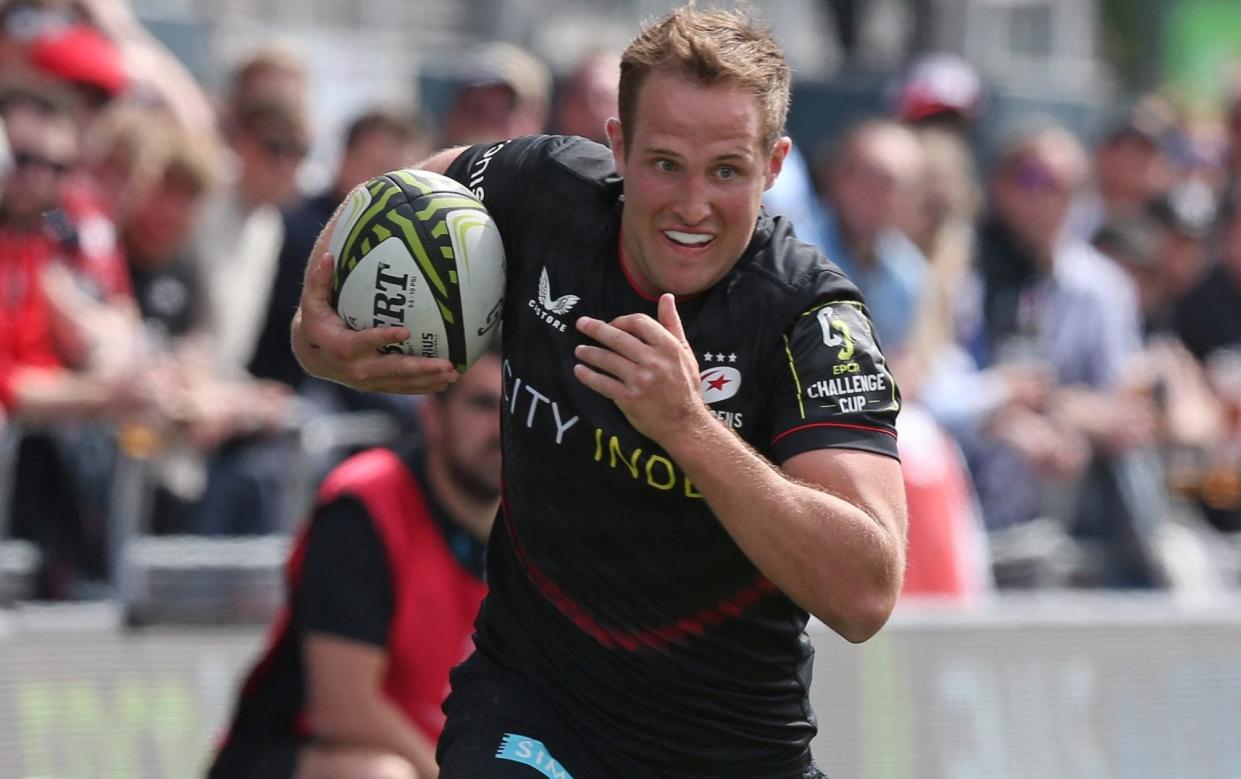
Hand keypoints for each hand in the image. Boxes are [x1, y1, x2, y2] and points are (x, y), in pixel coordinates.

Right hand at [292, 251, 458, 394]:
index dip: (382, 338)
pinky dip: (423, 386)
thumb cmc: (316, 323)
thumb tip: (327, 256)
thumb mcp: (312, 301)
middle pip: (390, 370)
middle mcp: (355, 369)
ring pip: (400, 382)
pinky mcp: (376, 386)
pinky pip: (402, 388)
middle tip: (446, 364)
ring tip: (453, 374)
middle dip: (419, 367)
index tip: (405, 330)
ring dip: (428, 379)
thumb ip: (319, 281)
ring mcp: (367, 381)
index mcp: (339, 347)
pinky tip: (444, 382)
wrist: (312, 357)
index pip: (361, 343)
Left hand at [574, 294, 706, 442]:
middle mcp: (654, 361)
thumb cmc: (685, 386)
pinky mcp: (629, 398)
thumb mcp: (684, 353)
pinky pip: (602, 383)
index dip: (621, 320)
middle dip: (595, 329)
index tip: (611, 324)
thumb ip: (672, 324)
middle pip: (617, 338)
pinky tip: (580, 370)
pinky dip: (588, 376)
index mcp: (668, 347)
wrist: (685, 423)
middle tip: (581, 324)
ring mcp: (640, 380)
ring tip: (579, 350)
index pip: (639, 322)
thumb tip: (666, 297)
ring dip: (589, 353)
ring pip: (607, 360)